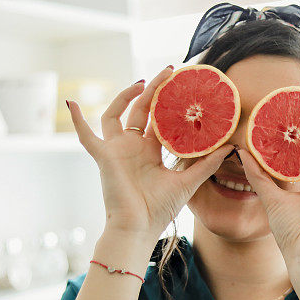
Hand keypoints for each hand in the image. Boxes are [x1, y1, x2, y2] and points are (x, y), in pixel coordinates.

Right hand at [68, 66, 233, 239]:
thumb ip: (207, 164)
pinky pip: (85, 135)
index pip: (159, 121)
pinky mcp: (104, 156)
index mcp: (150, 152)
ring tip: (142, 81)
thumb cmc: (159, 210)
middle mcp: (133, 147)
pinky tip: (70, 102)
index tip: (182, 85)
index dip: (169, 104)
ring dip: (125, 96)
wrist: (138, 228)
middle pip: (141, 110)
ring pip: (116, 114)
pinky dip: (77, 120)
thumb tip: (230, 146)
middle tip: (169, 71)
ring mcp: (117, 150)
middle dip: (153, 90)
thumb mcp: (188, 182)